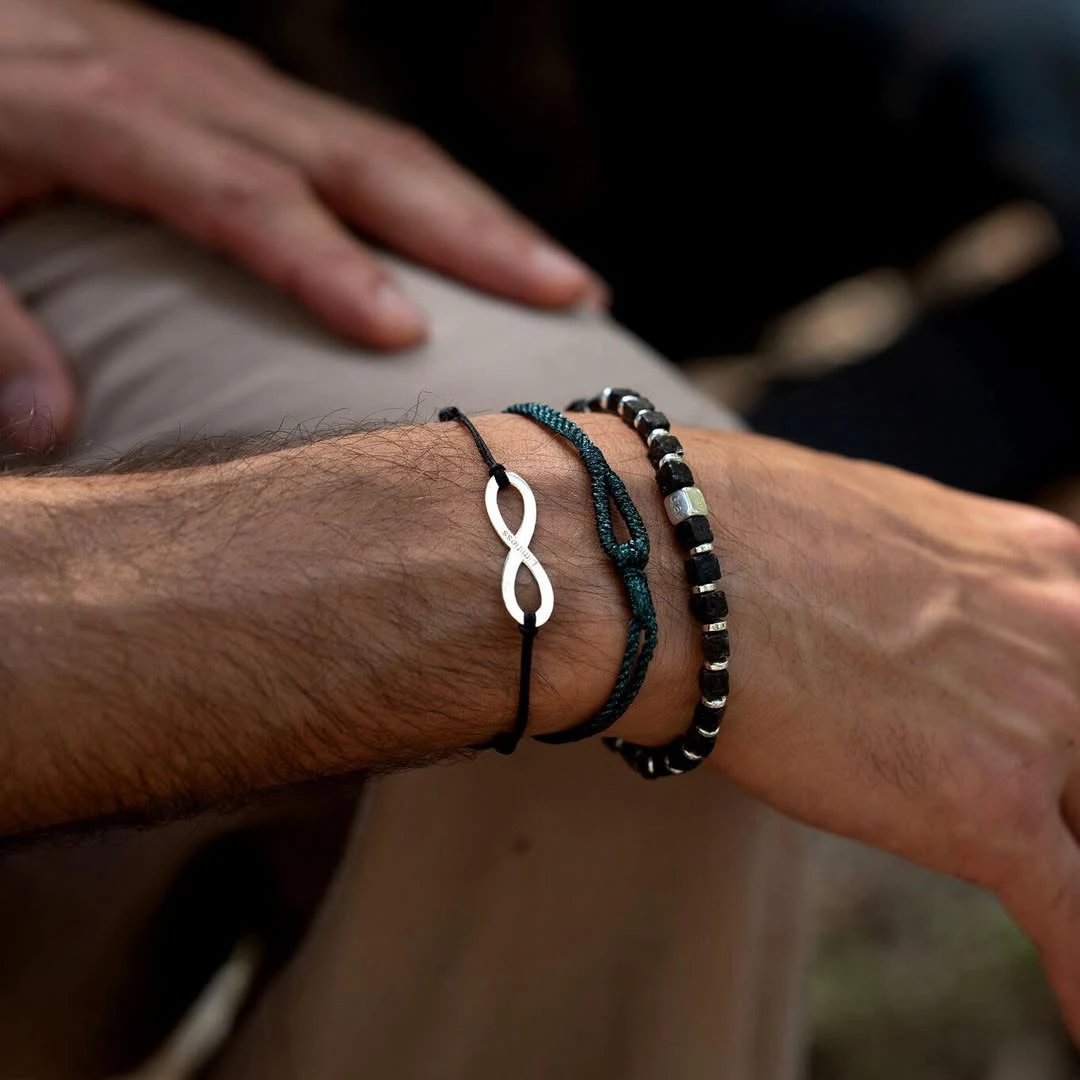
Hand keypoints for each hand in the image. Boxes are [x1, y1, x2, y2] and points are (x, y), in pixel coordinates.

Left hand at [0, 0, 601, 450]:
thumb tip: (53, 428)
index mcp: (102, 107)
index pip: (242, 193)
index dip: (327, 262)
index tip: (405, 334)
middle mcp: (185, 79)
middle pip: (354, 152)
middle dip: (470, 228)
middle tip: (569, 296)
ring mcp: (216, 75)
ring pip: (373, 141)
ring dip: (475, 212)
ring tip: (562, 280)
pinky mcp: (228, 86)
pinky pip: (348, 137)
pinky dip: (424, 196)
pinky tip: (470, 244)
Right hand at [680, 431, 1079, 1040]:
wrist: (676, 576)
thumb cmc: (736, 535)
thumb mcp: (877, 533)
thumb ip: (930, 590)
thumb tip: (904, 629)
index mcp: (1041, 563)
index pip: (1078, 666)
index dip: (1054, 725)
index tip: (1031, 758)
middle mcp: (1067, 634)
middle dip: (1049, 784)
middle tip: (986, 792)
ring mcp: (1041, 724)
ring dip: (1056, 855)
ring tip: (1030, 888)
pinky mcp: (987, 810)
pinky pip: (1074, 919)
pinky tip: (1077, 1013)